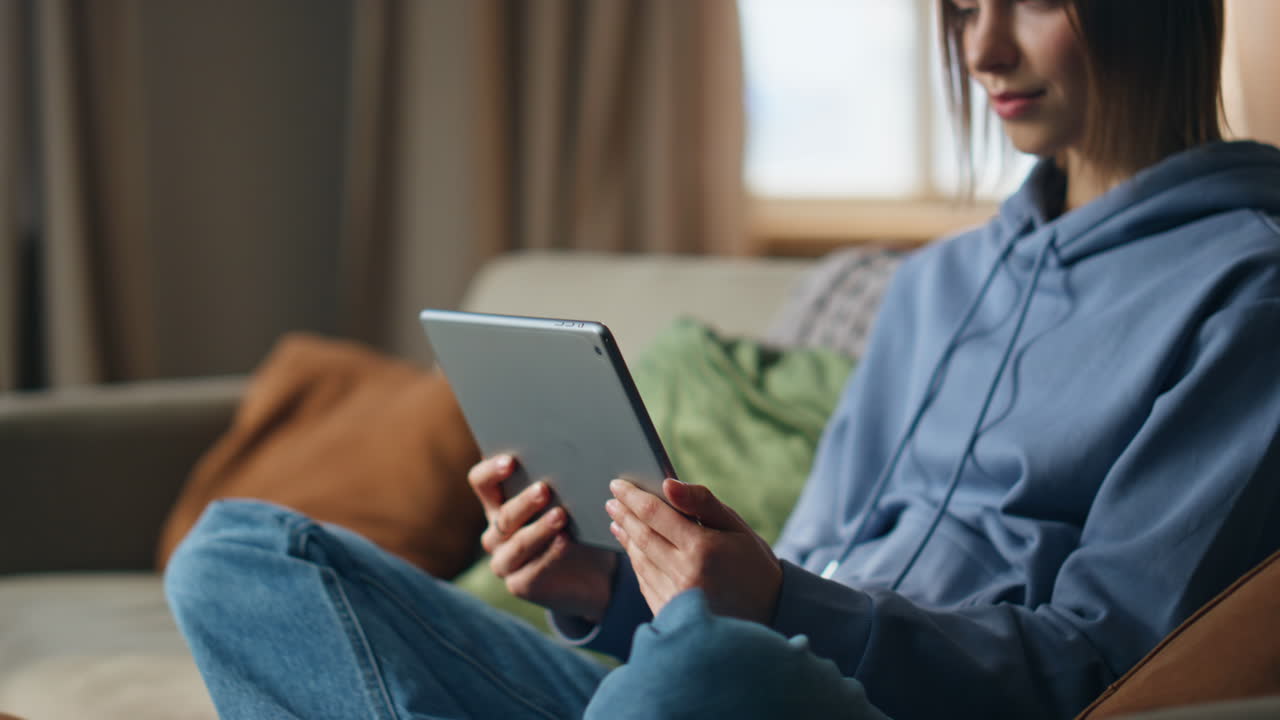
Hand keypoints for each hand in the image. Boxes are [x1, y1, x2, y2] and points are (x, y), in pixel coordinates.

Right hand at [468, 455, 616, 620]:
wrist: (592, 574)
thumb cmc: (576, 526)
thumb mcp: (567, 501)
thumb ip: (560, 482)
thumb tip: (571, 457)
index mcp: (498, 504)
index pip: (482, 482)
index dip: (491, 470)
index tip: (511, 461)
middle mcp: (496, 533)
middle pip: (503, 515)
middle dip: (524, 501)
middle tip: (545, 489)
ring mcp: (505, 561)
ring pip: (517, 543)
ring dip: (539, 528)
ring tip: (561, 515)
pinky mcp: (520, 584)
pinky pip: (533, 569)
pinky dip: (551, 553)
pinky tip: (566, 541)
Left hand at [606, 478, 781, 622]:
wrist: (770, 616)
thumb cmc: (755, 565)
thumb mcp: (737, 527)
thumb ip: (702, 502)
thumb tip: (667, 484)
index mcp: (702, 549)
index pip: (655, 514)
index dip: (632, 497)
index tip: (617, 484)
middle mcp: (684, 575)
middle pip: (642, 536)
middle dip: (624, 515)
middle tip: (611, 500)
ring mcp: (674, 597)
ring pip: (639, 560)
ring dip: (625, 537)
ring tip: (617, 521)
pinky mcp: (669, 613)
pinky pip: (644, 581)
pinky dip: (636, 562)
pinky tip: (632, 549)